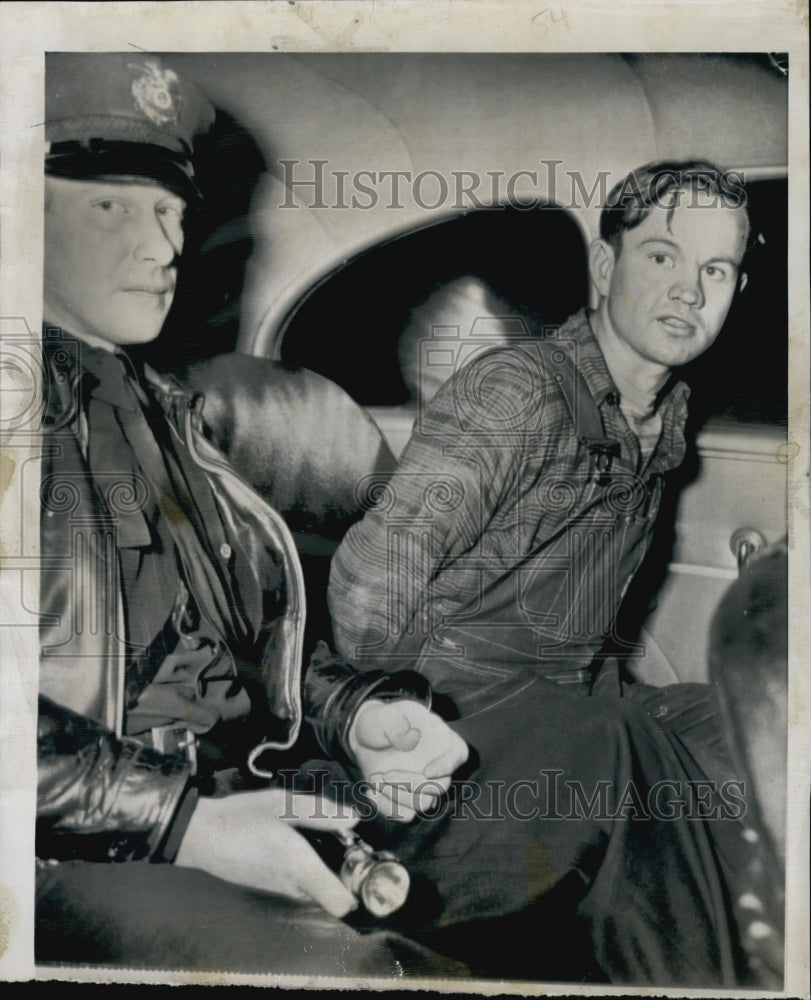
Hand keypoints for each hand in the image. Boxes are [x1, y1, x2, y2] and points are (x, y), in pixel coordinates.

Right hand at [175, 788, 358, 916]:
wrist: (200, 835)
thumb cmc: (242, 816)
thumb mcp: (282, 804)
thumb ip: (320, 812)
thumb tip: (354, 819)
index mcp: (299, 866)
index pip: (340, 903)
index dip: (358, 889)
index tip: (363, 863)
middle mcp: (292, 885)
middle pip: (332, 893)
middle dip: (343, 872)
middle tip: (344, 840)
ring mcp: (279, 889)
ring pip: (315, 888)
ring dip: (324, 868)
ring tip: (322, 836)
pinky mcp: (268, 886)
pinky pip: (299, 883)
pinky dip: (306, 868)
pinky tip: (298, 842)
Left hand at [348, 699, 468, 821]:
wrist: (365, 739)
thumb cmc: (382, 722)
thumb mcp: (386, 714)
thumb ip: (397, 721)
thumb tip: (410, 738)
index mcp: (440, 738)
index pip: (458, 753)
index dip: (447, 765)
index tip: (427, 771)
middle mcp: (436, 764)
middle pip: (441, 785)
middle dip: (411, 783)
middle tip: (384, 774)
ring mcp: (423, 785)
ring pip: (424, 803)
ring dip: (397, 795)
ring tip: (374, 778)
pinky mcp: (408, 799)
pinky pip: (406, 815)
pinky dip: (388, 807)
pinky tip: (371, 792)